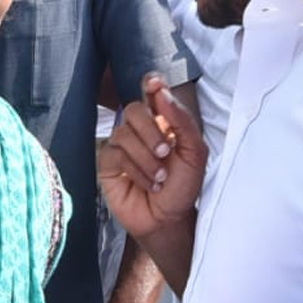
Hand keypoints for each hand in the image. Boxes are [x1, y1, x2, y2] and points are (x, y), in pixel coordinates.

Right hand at [99, 73, 205, 238]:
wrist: (169, 219)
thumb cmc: (182, 187)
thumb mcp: (194, 154)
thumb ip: (182, 121)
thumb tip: (161, 93)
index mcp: (162, 121)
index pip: (150, 93)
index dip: (149, 84)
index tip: (154, 84)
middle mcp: (139, 130)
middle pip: (133, 109)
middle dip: (151, 130)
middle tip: (165, 153)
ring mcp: (121, 145)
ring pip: (123, 133)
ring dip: (146, 157)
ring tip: (160, 176)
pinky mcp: (107, 164)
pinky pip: (115, 154)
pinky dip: (136, 169)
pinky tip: (149, 183)